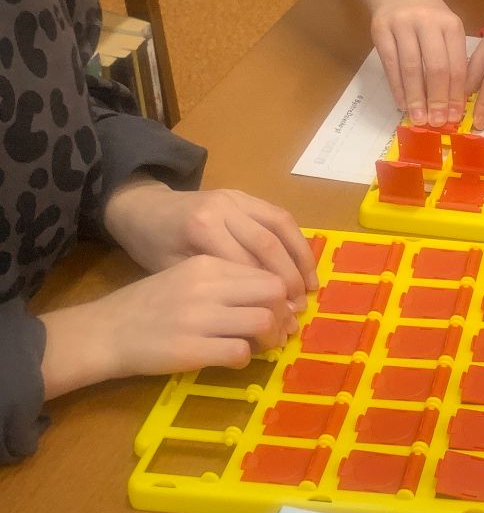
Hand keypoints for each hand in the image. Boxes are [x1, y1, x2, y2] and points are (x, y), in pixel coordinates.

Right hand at [40, 256, 293, 397]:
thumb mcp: (187, 279)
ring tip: (260, 346)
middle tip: (279, 330)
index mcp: (207, 264)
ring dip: (270, 338)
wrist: (104, 331)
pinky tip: (233, 358)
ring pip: (263, 321)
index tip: (284, 310)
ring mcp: (198, 318)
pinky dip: (245, 359)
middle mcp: (206, 286)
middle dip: (283, 315)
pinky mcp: (190, 349)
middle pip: (273, 293)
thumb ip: (227, 284)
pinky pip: (240, 352)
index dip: (283, 295)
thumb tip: (277, 299)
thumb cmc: (149, 305)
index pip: (266, 273)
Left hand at [104, 180, 316, 307]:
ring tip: (312, 285)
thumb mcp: (173, 270)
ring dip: (302, 257)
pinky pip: (279, 216)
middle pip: (270, 244)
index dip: (267, 293)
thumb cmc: (152, 245)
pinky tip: (303, 263)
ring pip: (282, 225)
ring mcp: (237, 197)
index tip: (281, 317)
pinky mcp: (245, 195)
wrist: (142, 208)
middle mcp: (225, 207)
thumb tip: (257, 313)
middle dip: (290, 278)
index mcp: (202, 227)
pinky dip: (296, 240)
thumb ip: (213, 286)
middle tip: (300, 306)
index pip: (247, 263)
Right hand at [370, 0, 467, 126]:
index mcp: (451, 25)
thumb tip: (452, 102)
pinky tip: (402, 103)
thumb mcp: (445, 30)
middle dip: (438, 98)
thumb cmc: (427, 16)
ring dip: (416, 97)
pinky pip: (390, 64)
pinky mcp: (381, 29)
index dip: (456, 94)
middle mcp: (428, 22)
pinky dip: (397, 87)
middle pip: (436, 67)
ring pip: (411, 67)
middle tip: (438, 122)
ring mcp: (403, 24)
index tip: (455, 117)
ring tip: (419, 118)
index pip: (456, 65)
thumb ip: (450, 59)